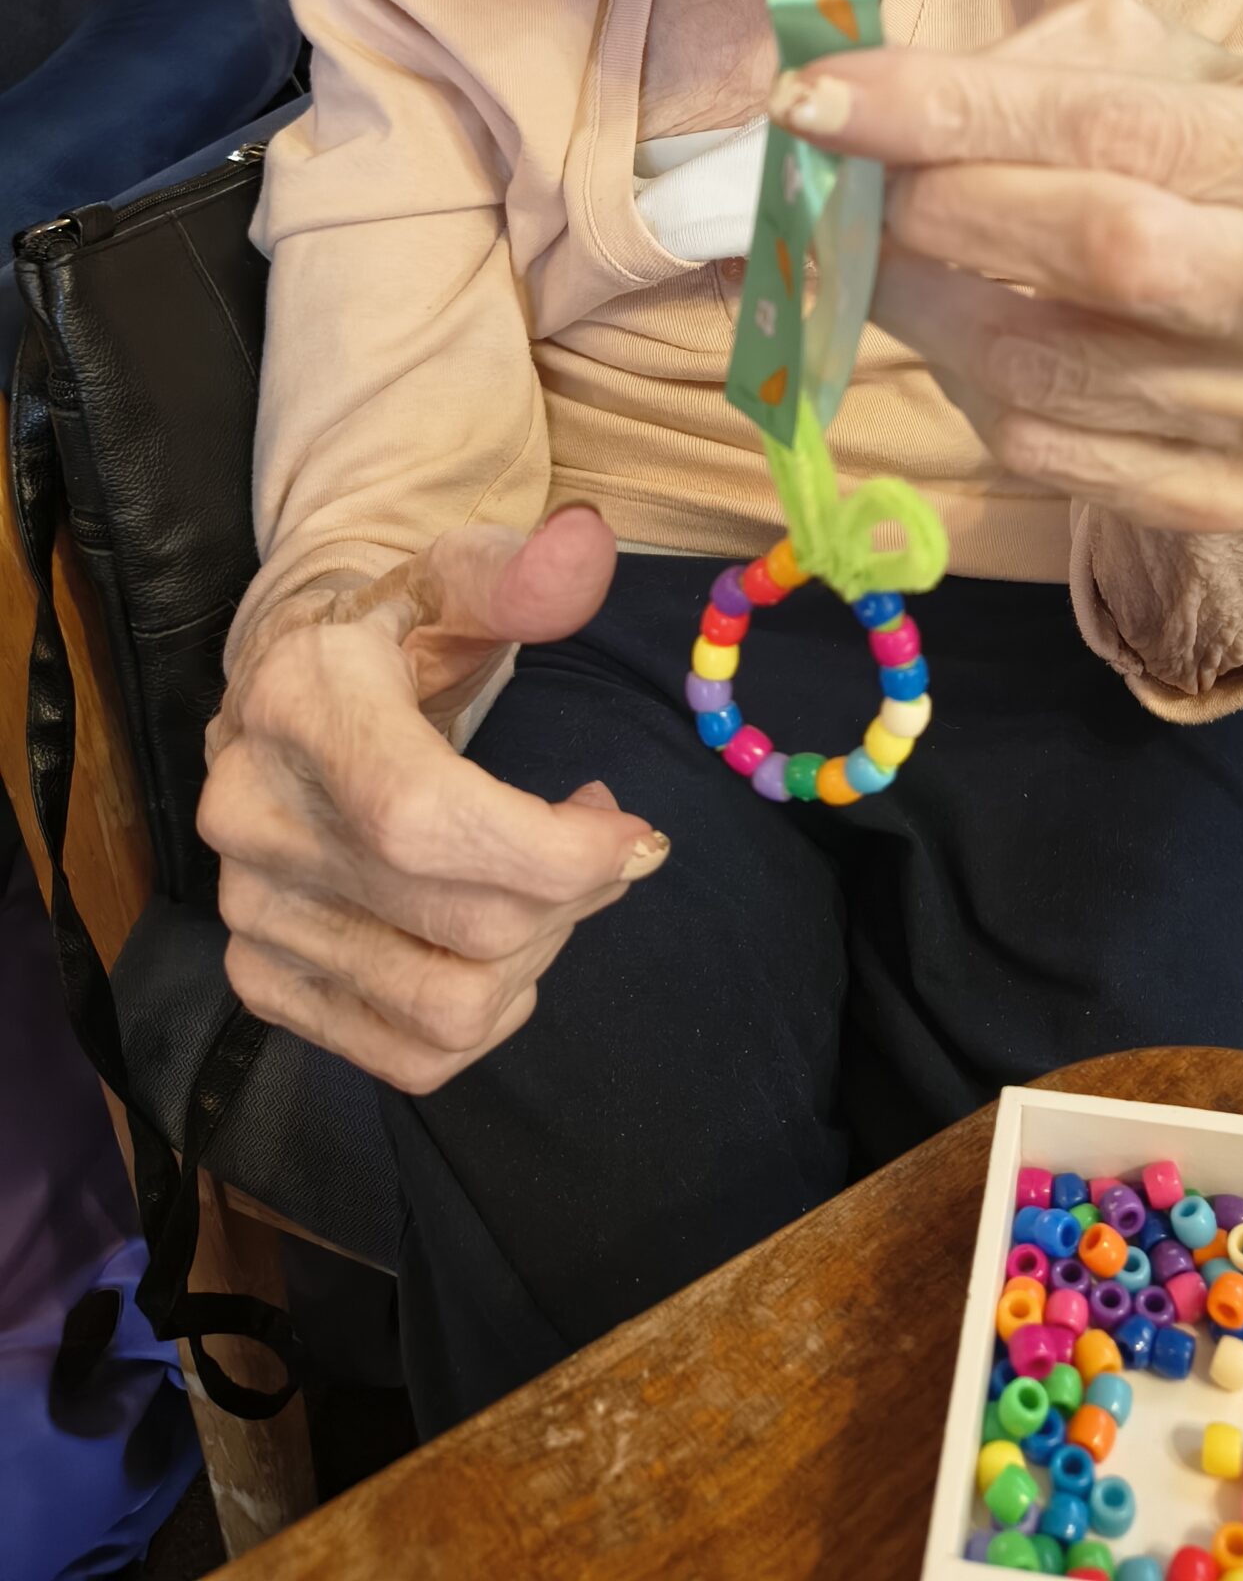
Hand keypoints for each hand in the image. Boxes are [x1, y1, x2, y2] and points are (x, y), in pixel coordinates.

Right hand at [200, 507, 664, 1092]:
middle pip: (464, 923)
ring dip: (539, 955)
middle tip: (603, 838)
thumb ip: (522, 574)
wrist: (288, 689)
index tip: (637, 833)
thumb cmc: (392, 635)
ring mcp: (247, 912)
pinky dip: (484, 1016)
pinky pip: (407, 1055)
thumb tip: (586, 545)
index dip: (551, 850)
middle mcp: (252, 817)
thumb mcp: (452, 579)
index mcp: (297, 705)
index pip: (424, 820)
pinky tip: (504, 946)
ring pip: (448, 1004)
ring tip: (553, 884)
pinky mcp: (261, 979)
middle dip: (575, 891)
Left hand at [767, 0, 1242, 532]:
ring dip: (929, 306)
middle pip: (1119, 252)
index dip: (959, 110)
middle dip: (953, 212)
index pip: (1128, 125)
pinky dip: (967, 393)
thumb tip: (832, 104)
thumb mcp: (1127, 60)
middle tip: (857, 187)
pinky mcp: (1229, 499)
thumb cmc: (1181, 140)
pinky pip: (1048, 455)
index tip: (818, 99)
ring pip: (1052, 367)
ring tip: (887, 256)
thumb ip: (1004, 70)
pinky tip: (957, 333)